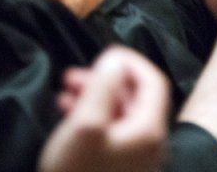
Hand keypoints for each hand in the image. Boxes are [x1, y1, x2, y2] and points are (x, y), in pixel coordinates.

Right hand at [40, 46, 168, 171]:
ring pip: (120, 116)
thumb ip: (103, 87)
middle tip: (71, 75)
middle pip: (135, 97)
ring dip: (95, 98)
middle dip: (104, 80)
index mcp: (149, 129)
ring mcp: (138, 160)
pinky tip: (68, 117)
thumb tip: (115, 59)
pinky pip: (112, 134)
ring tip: (64, 92)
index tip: (100, 54)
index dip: (128, 61)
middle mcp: (151, 144)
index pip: (152, 81)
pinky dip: (93, 119)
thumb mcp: (86, 125)